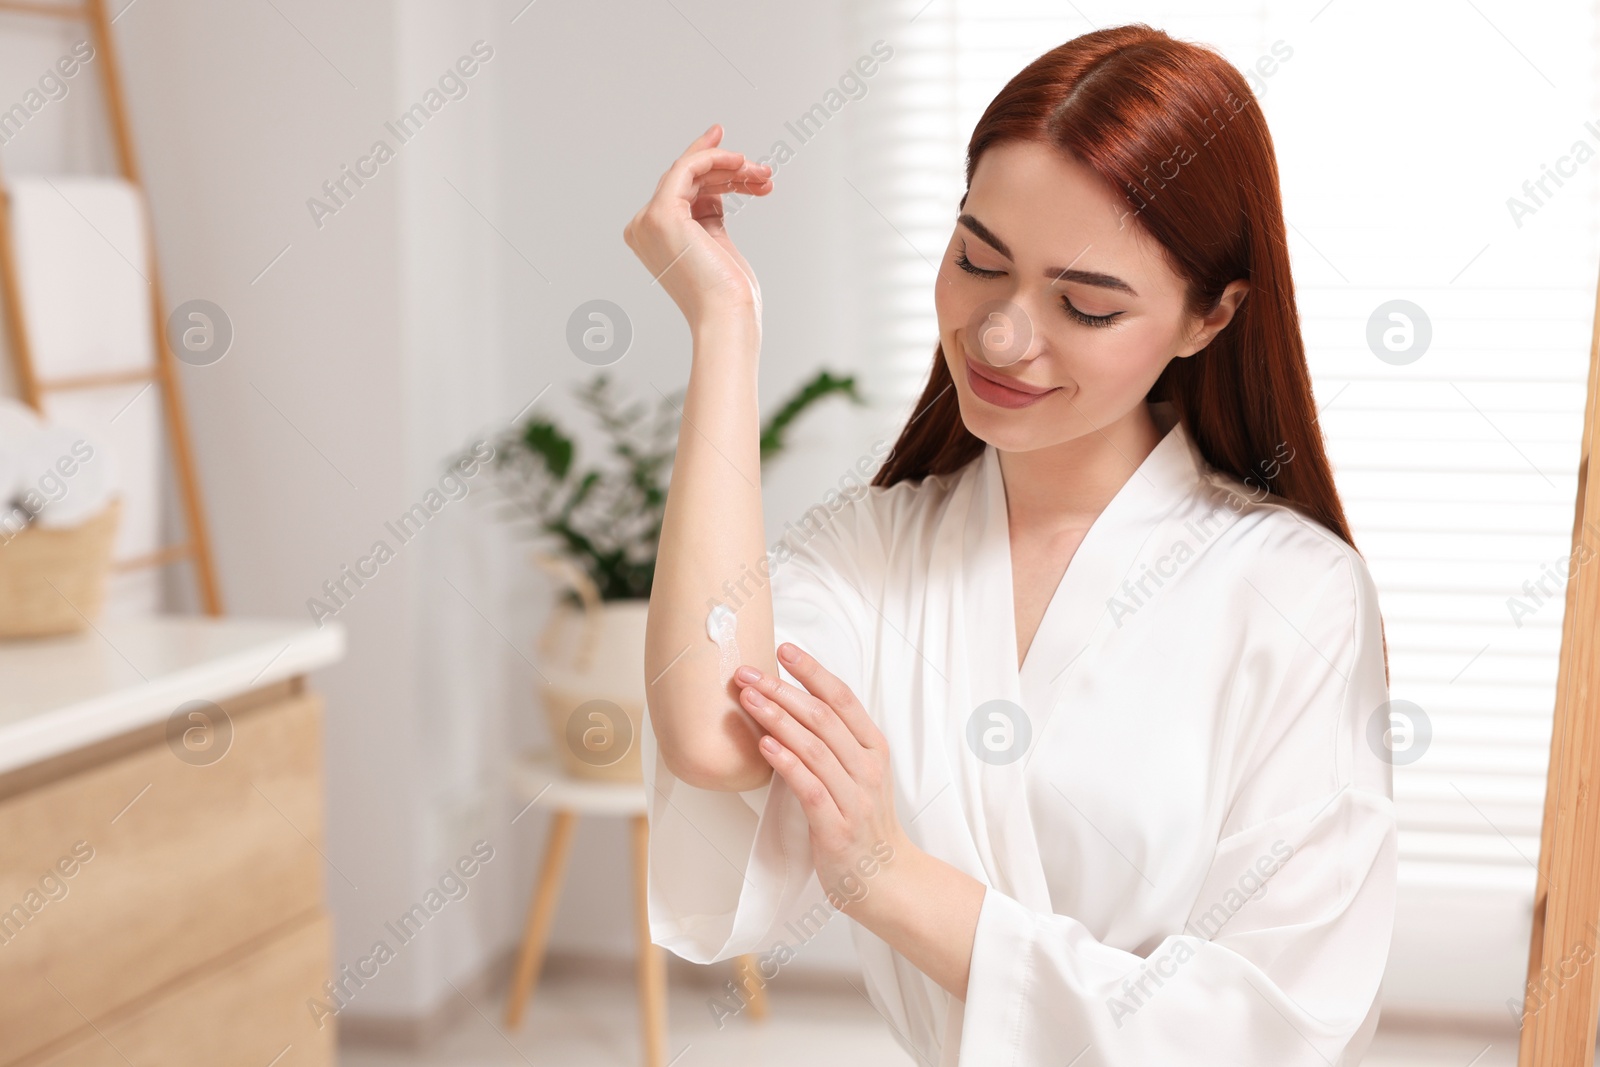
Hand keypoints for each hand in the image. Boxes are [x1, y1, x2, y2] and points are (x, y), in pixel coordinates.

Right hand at [623, 123, 773, 326]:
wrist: (726, 316)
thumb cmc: (727, 294)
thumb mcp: (716, 244)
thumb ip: (708, 215)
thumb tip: (719, 187)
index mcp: (653, 237)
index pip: (683, 192)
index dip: (710, 169)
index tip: (739, 158)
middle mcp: (643, 227)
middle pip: (687, 180)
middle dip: (727, 170)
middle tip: (762, 169)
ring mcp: (649, 220)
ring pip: (689, 171)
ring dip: (729, 166)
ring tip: (762, 173)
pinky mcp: (662, 214)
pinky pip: (687, 168)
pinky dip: (713, 158)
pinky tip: (740, 163)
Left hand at [733, 642, 910, 911]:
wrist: (887, 879)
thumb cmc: (866, 823)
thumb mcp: (861, 774)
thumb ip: (836, 742)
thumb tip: (793, 705)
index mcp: (875, 749)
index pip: (844, 699)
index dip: (813, 672)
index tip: (785, 650)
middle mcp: (868, 768)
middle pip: (823, 717)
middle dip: (782, 690)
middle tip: (748, 673)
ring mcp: (854, 798)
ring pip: (814, 747)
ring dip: (777, 719)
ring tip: (748, 699)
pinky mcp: (837, 827)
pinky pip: (809, 787)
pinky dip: (786, 762)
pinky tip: (764, 745)